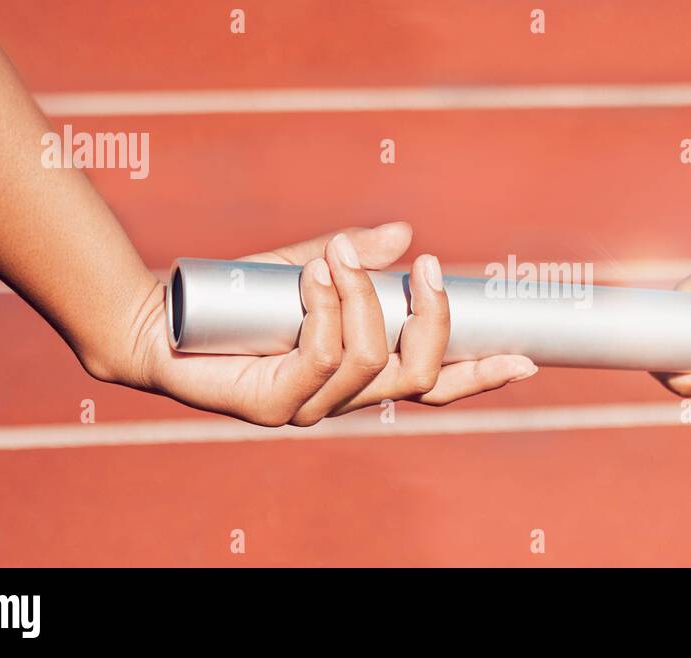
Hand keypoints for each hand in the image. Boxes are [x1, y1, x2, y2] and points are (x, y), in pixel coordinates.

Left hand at [103, 222, 538, 425]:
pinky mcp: (270, 407)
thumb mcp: (311, 265)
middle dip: (433, 320)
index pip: (436, 385)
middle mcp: (341, 400)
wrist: (163, 317)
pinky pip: (321, 357)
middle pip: (419, 378)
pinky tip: (315, 275)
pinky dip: (327, 309)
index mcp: (362, 373)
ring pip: (370, 360)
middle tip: (428, 266)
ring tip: (332, 253)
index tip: (527, 355)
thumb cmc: (240, 295)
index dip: (482, 373)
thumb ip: (358, 256)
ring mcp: (307, 409)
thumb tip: (406, 235)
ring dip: (363, 299)